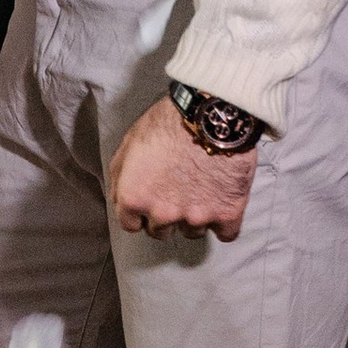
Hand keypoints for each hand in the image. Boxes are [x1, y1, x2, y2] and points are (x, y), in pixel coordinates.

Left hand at [107, 95, 256, 242]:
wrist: (211, 113)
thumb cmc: (168, 122)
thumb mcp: (129, 144)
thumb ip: (120, 179)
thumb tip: (120, 201)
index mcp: (134, 198)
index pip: (131, 225)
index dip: (140, 213)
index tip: (151, 201)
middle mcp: (161, 213)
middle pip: (161, 232)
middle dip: (166, 216)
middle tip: (177, 192)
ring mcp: (196, 217)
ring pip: (192, 232)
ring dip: (195, 217)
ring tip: (202, 190)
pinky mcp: (227, 214)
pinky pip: (226, 234)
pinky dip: (224, 223)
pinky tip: (223, 207)